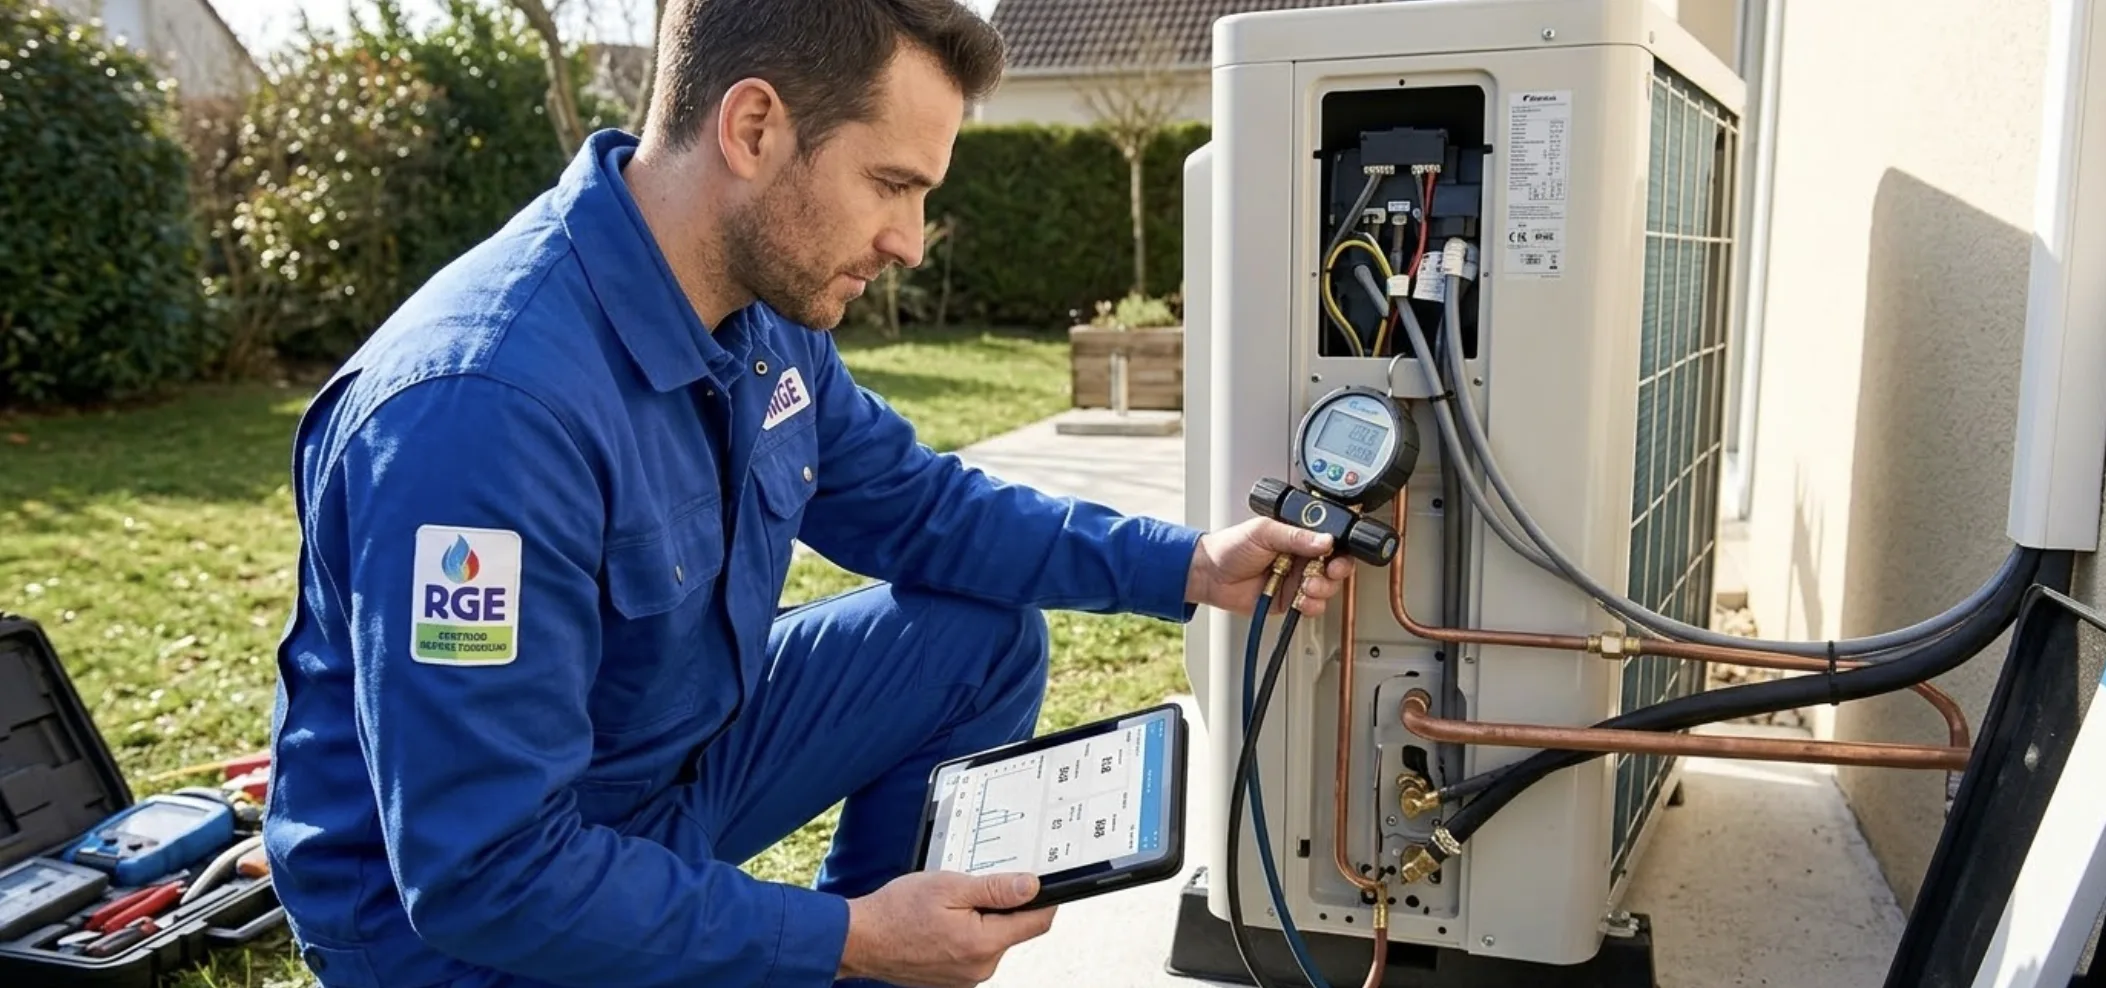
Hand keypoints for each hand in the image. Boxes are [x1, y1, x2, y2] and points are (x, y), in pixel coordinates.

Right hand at [838, 871, 1056, 986]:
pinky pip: (974, 952)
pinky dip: (966, 934)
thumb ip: (995, 889)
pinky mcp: (954, 980)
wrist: (861, 939)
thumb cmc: (897, 912)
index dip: (1043, 898)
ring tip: (949, 906)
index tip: (1039, 881)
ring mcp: (966, 978)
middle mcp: (980, 968)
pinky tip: (942, 922)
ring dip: (982, 920)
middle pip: (1013, 930)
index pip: (1036, 922)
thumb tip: (1032, 887)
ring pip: (992, 940)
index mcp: (984, 944)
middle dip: (1001, 906)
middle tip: (971, 887)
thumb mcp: (950, 886)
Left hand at [1186, 517, 1353, 616]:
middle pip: (1336, 567)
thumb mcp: (1264, 532)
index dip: (1339, 549)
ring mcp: (1296, 580)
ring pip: (1327, 589)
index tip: (1336, 554)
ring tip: (1305, 585)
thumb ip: (1296, 536)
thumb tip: (1325, 540)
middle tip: (1327, 571)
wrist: (1210, 575)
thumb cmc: (1230, 547)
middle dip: (1336, 571)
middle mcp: (1301, 558)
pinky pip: (1312, 607)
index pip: (1331, 542)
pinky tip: (1300, 600)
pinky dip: (1311, 606)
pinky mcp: (1289, 601)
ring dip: (1322, 589)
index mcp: (1298, 537)